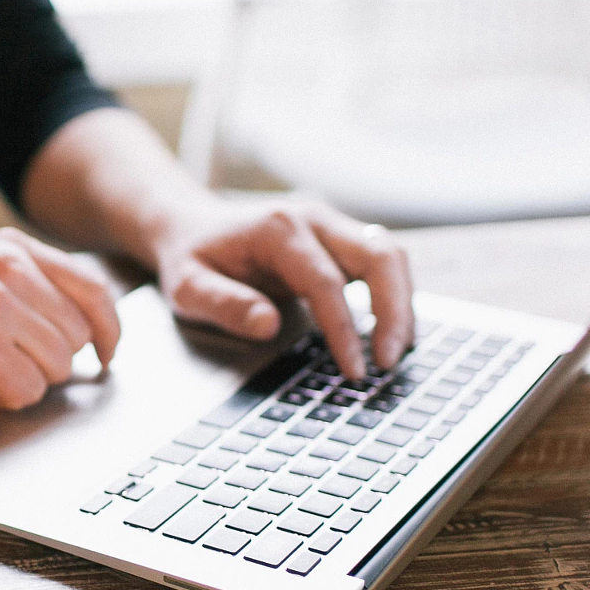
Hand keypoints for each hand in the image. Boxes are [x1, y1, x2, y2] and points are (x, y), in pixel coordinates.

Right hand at [0, 228, 120, 417]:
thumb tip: (101, 328)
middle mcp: (6, 266)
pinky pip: (28, 390)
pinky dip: (4, 399)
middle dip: (50, 361)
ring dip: (26, 382)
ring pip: (58, 366)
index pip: (92, 288)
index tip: (108, 353)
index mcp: (12, 247)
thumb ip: (37, 293)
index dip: (108, 330)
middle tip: (2, 361)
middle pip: (78, 335)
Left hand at [149, 197, 414, 379]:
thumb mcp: (187, 285)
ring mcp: (331, 225)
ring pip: (389, 255)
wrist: (191, 224)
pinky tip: (390, 332)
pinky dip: (394, 295)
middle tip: (387, 362)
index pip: (325, 281)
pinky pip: (381, 262)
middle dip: (393, 310)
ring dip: (402, 303)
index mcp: (277, 229)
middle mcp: (313, 218)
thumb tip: (268, 326)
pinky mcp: (340, 239)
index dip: (344, 328)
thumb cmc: (191, 257)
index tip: (354, 371)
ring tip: (396, 351)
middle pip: (379, 255)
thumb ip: (223, 304)